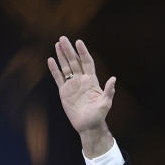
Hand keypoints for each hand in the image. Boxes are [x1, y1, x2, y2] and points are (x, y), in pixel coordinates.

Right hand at [47, 36, 115, 155]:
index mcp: (91, 81)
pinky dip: (54, 69)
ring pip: (66, 67)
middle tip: (63, 38)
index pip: (87, 62)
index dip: (83, 52)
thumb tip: (114, 79)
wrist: (88, 126)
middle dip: (69, 50)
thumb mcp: (105, 103)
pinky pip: (58, 78)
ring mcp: (72, 85)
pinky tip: (50, 60)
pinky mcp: (64, 91)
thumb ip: (108, 91)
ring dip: (61, 56)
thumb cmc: (98, 115)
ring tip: (57, 44)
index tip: (79, 42)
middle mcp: (81, 80)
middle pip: (74, 61)